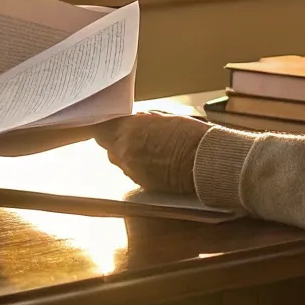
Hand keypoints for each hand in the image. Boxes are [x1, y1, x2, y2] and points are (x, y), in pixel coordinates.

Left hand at [92, 113, 211, 194]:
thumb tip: (134, 120)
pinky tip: (154, 160)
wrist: (206, 163)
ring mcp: (133, 171)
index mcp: (129, 132)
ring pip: (119, 160)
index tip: (106, 121)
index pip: (99, 128)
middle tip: (129, 132)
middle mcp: (126, 153)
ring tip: (146, 146)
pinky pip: (131, 172)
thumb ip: (141, 121)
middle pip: (106, 144)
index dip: (101, 124)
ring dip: (126, 152)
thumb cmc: (191, 136)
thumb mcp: (164, 118)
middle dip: (114, 137)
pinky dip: (138, 165)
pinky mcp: (143, 185)